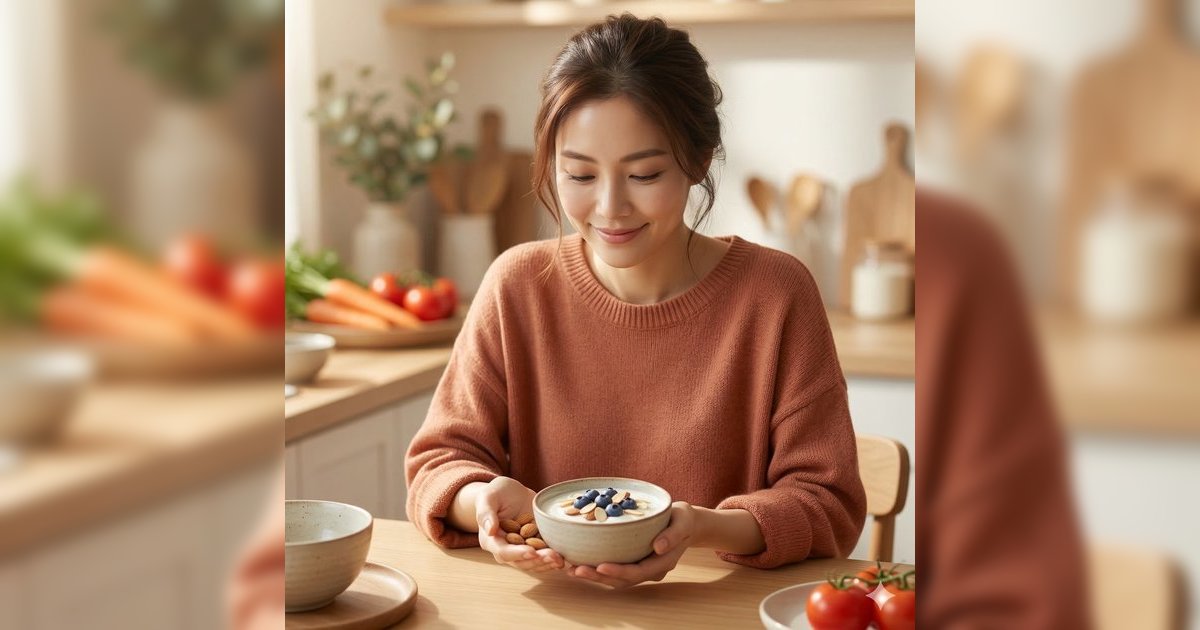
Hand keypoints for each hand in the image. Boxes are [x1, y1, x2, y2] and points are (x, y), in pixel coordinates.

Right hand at [475, 476, 564, 573]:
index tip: (531, 551)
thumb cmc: (497, 493)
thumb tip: (490, 529)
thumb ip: (486, 512)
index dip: (517, 554)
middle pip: (520, 561)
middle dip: (537, 561)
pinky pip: (543, 557)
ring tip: (560, 559)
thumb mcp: (488, 497)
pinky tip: (565, 558)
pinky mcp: (535, 546)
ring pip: (533, 563)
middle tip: (553, 556)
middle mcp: (506, 549)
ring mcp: (521, 549)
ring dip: (547, 563)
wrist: (512, 493)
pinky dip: (552, 560)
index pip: (503, 552)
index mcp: (491, 540)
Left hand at [569, 501, 697, 588]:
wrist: (686, 523)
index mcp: (663, 562)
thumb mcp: (683, 521)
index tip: (600, 566)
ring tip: (572, 569)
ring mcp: (642, 568)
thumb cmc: (683, 519)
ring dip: (594, 576)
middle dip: (599, 577)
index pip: (638, 572)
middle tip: (576, 570)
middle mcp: (651, 570)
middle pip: (623, 580)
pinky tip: (580, 562)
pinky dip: (598, 568)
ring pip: (617, 579)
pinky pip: (615, 570)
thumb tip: (657, 547)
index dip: (619, 571)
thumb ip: (672, 535)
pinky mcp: (634, 562)